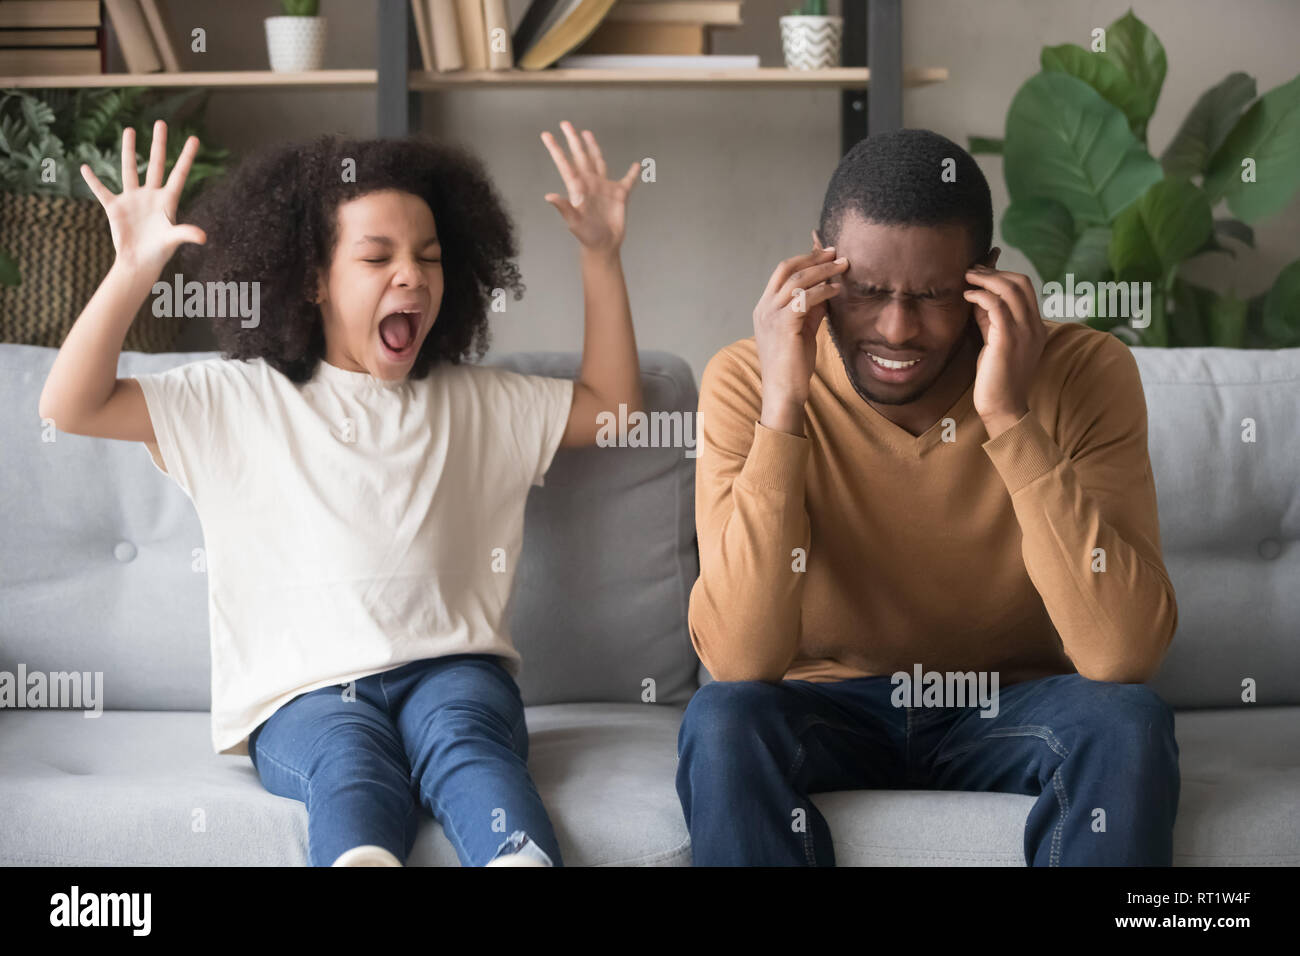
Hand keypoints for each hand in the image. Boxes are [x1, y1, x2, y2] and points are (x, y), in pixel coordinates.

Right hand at [80, 121, 205, 275]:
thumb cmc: (159, 253)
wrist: (138, 263)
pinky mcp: (115, 207)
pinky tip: (85, 167)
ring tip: (129, 130)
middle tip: (161, 123)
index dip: (186, 157)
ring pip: (129, 169)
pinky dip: (92, 180)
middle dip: (158, 144)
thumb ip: (186, 234)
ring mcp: (132, 199)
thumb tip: (203, 237)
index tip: (194, 139)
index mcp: (167, 201)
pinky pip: (101, 190)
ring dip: (128, 150)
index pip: (179, 174)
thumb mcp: (173, 240)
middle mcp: (150, 195)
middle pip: (155, 164)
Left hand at [540, 121, 637, 252]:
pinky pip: (628, 181)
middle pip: (581, 156)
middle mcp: (590, 183)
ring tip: (587, 133)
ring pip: (599, 161)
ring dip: (594, 147)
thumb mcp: (574, 222)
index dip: (556, 149)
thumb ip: (564, 207)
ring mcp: (605, 187)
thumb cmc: (587, 236)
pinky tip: (636, 166)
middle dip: (573, 140)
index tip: (546, 135)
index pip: (565, 164)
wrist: (603, 246)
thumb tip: (549, 196)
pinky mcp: (620, 195)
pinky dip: (633, 173)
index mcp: (578, 187)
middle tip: (565, 123)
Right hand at [754, 243, 847, 432]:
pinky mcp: (783, 326)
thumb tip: (827, 290)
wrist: (783, 391)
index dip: (804, 260)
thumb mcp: (802, 330)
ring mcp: (771, 316)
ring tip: (843, 265)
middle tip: (836, 252)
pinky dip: (822, 291)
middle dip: (813, 258)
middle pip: (787, 269)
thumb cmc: (793, 365)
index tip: (825, 254)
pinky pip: (804, 299)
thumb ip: (810, 310)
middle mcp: (764, 308)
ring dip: (823, 270)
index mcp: (765, 308)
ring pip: (796, 280)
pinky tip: (837, 290)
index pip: (782, 273)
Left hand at [963, 261, 1045, 433]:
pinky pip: (997, 305)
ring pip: (1011, 289)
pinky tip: (967, 296)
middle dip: (995, 272)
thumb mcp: (995, 342)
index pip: (1026, 288)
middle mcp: (1034, 326)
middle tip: (972, 270)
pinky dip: (981, 295)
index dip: (1003, 275)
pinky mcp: (1008, 339)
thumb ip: (991, 320)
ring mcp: (1024, 332)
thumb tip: (977, 299)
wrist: (1003, 407)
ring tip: (967, 277)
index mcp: (1035, 326)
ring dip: (986, 278)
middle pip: (1021, 282)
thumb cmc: (995, 378)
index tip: (981, 272)